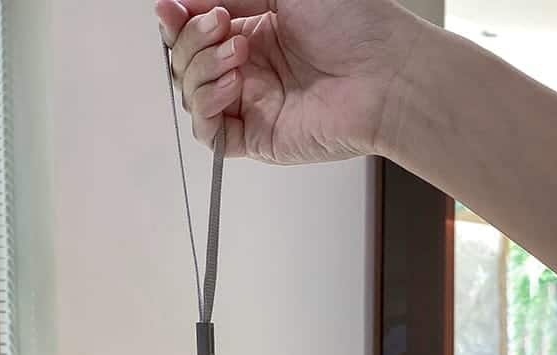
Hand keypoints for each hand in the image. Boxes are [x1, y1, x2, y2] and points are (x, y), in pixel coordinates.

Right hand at [156, 0, 425, 162]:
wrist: (386, 73)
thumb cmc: (354, 23)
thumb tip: (180, 1)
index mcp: (255, 29)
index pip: (195, 29)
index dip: (178, 19)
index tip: (170, 7)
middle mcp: (249, 69)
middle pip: (187, 61)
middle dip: (192, 40)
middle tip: (222, 24)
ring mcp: (250, 105)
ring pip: (192, 94)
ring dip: (202, 69)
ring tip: (239, 54)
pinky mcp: (255, 139)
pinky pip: (208, 132)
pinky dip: (207, 107)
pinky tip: (232, 85)